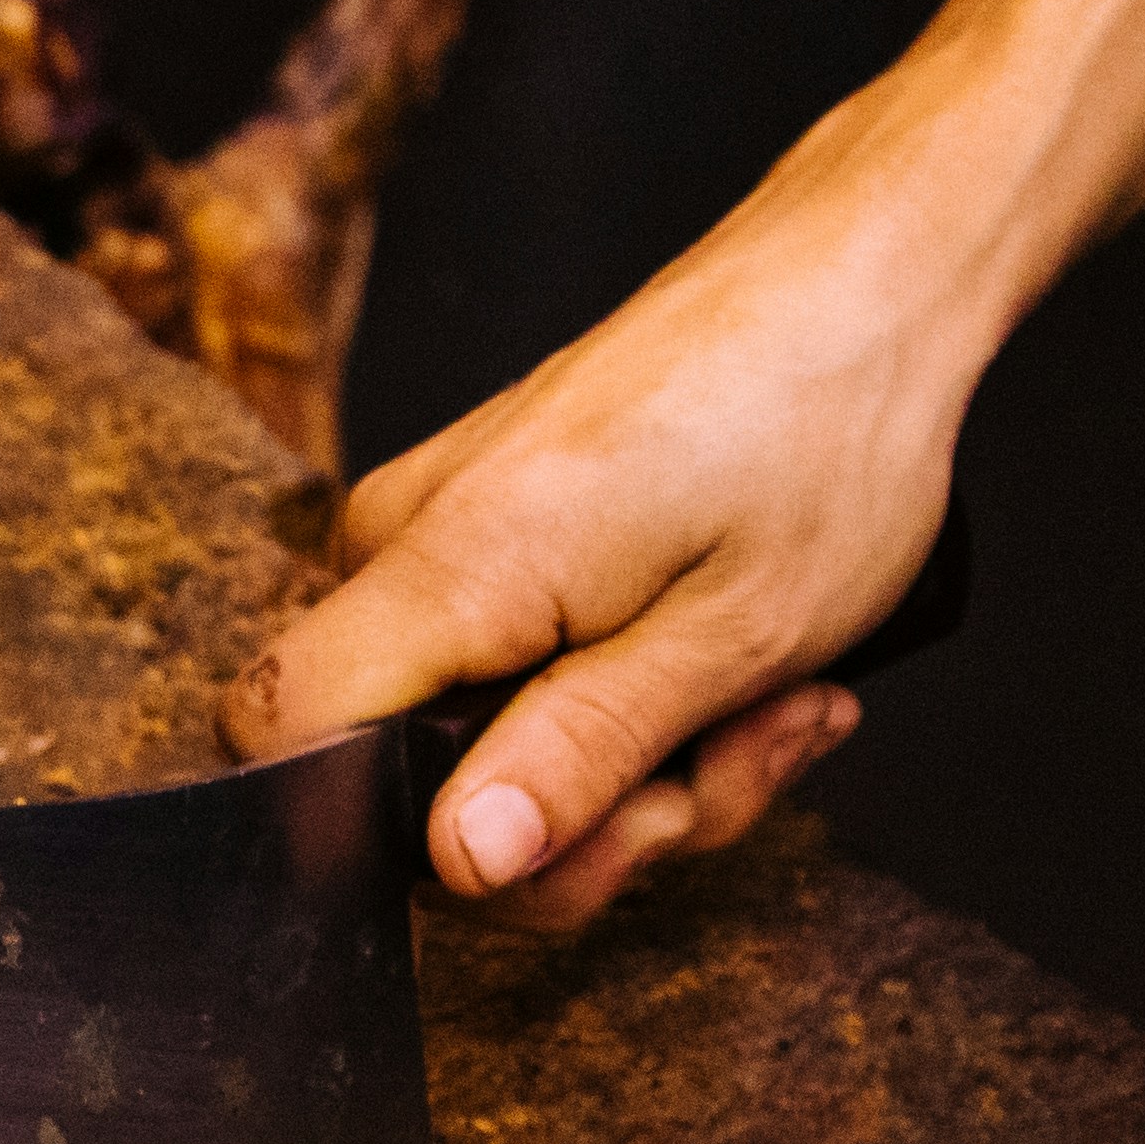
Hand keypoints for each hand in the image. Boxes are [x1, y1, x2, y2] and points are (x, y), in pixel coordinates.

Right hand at [217, 153, 974, 930]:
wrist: (861, 282)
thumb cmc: (821, 429)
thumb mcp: (732, 637)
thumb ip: (581, 755)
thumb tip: (460, 861)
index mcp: (452, 565)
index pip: (283, 742)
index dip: (407, 842)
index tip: (578, 831)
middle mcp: (406, 539)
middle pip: (405, 779)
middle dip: (586, 826)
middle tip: (725, 764)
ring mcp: (440, 530)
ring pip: (481, 744)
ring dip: (640, 772)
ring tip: (769, 704)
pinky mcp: (485, 528)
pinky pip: (513, 677)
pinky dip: (631, 704)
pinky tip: (741, 671)